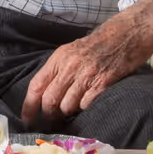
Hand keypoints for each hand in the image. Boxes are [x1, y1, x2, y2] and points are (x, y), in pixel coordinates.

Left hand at [23, 0, 152, 125]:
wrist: (126, 34)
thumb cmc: (98, 44)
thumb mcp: (71, 51)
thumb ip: (58, 70)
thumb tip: (44, 95)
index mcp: (59, 58)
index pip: (36, 85)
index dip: (29, 106)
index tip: (27, 120)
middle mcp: (70, 66)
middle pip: (50, 100)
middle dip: (49, 114)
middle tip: (53, 120)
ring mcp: (87, 75)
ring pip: (67, 106)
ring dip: (68, 113)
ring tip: (73, 111)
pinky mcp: (103, 83)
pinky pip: (86, 105)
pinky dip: (85, 109)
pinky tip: (89, 103)